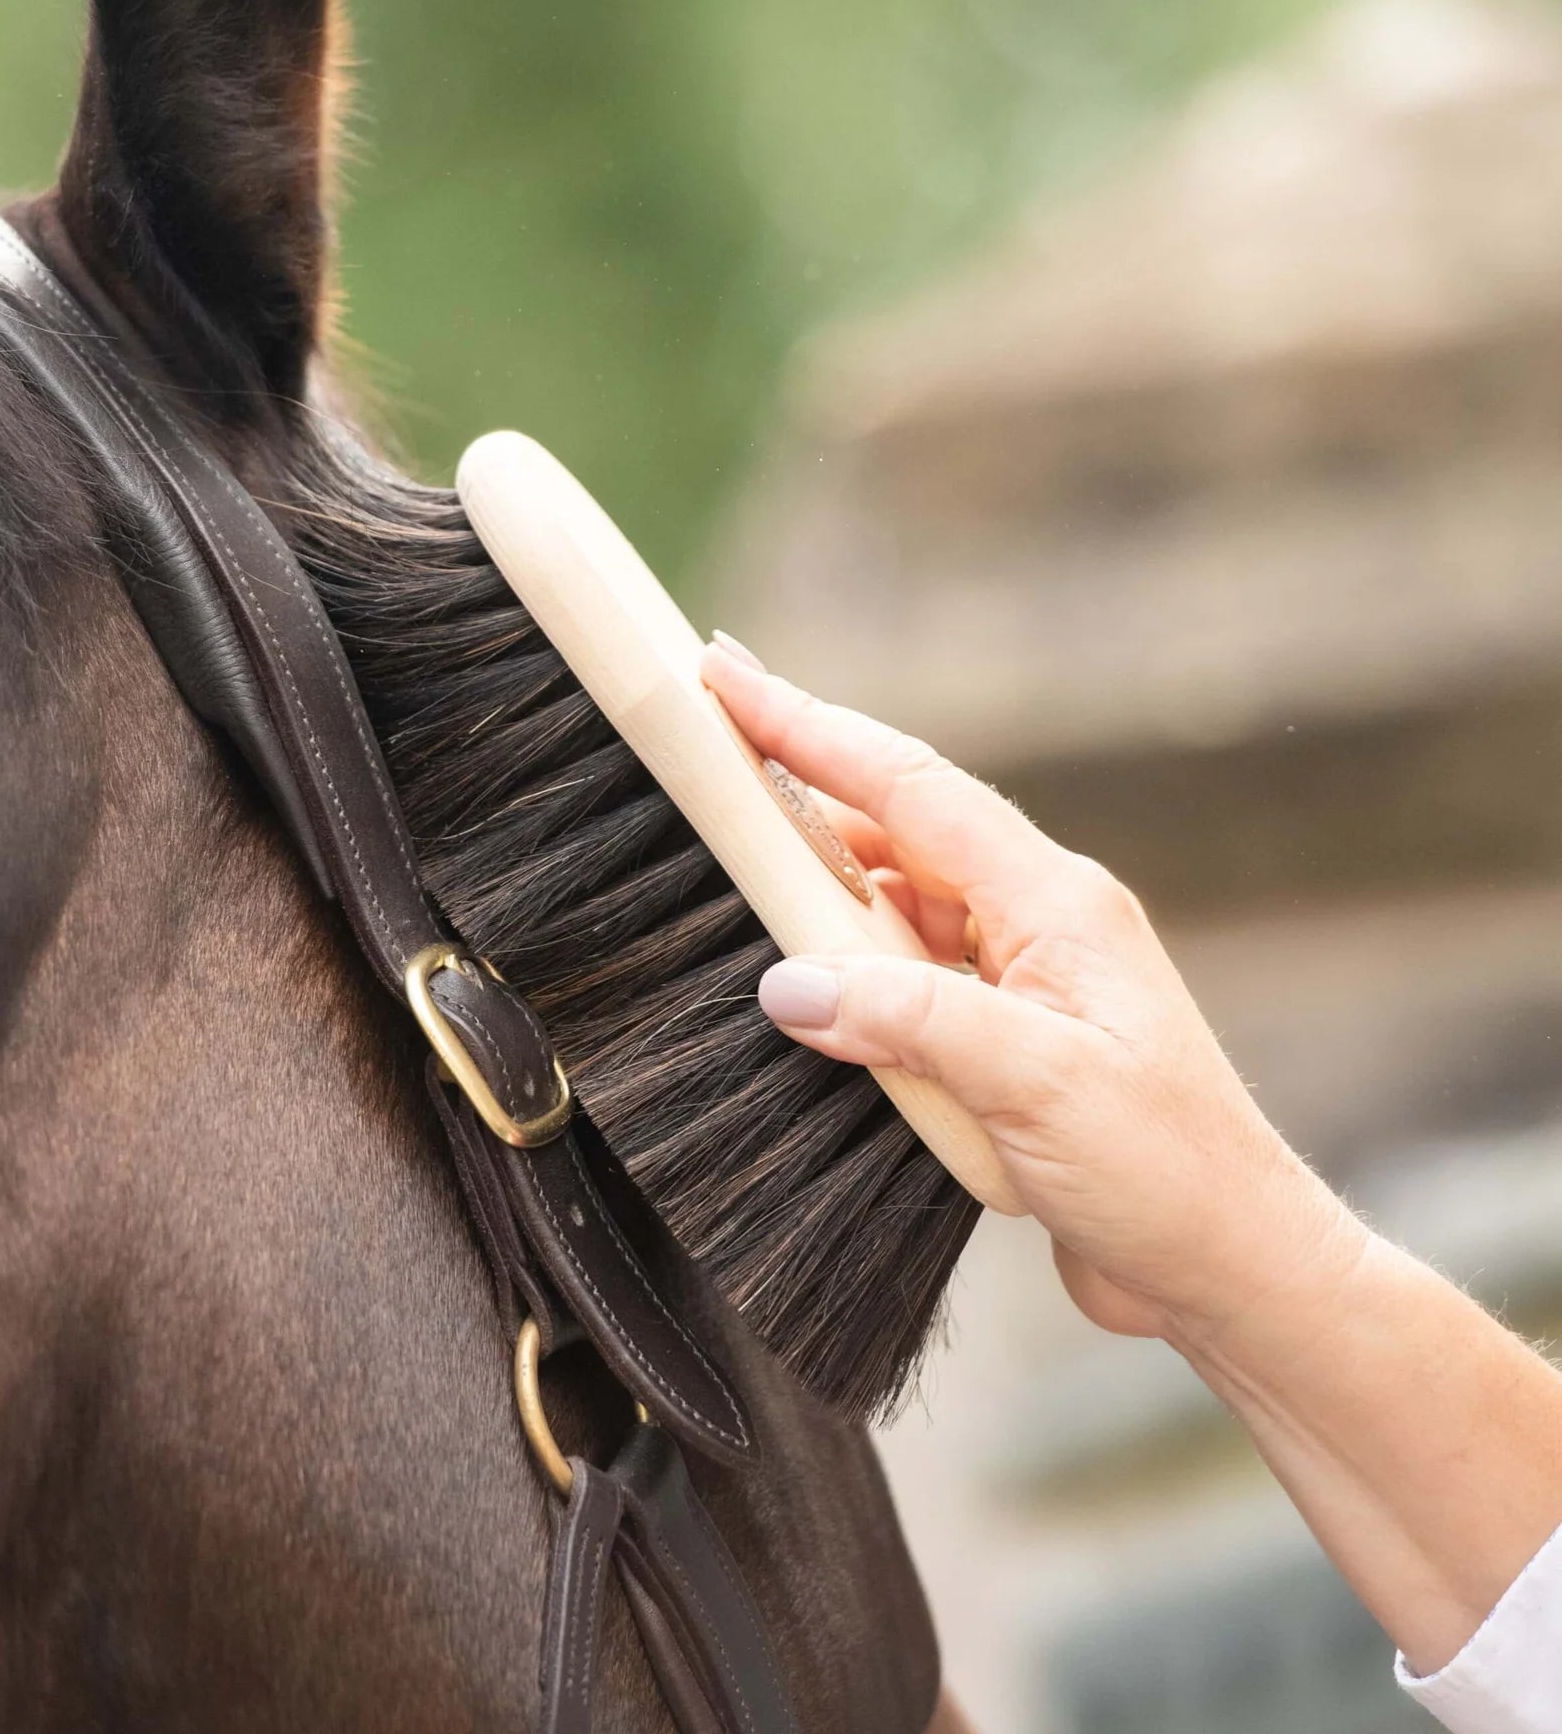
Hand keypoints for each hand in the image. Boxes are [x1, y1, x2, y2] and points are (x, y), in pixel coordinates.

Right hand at [702, 635, 1361, 1347]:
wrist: (1232, 1268)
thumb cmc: (1168, 1171)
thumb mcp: (1037, 1085)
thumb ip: (908, 1020)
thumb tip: (787, 982)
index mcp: (1055, 902)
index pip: (911, 788)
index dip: (811, 727)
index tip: (729, 675)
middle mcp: (1037, 925)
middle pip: (897, 830)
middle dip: (803, 791)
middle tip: (710, 759)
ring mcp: (1022, 982)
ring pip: (897, 906)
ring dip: (822, 892)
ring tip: (739, 869)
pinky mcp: (1005, 1043)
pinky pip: (907, 979)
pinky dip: (851, 973)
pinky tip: (811, 988)